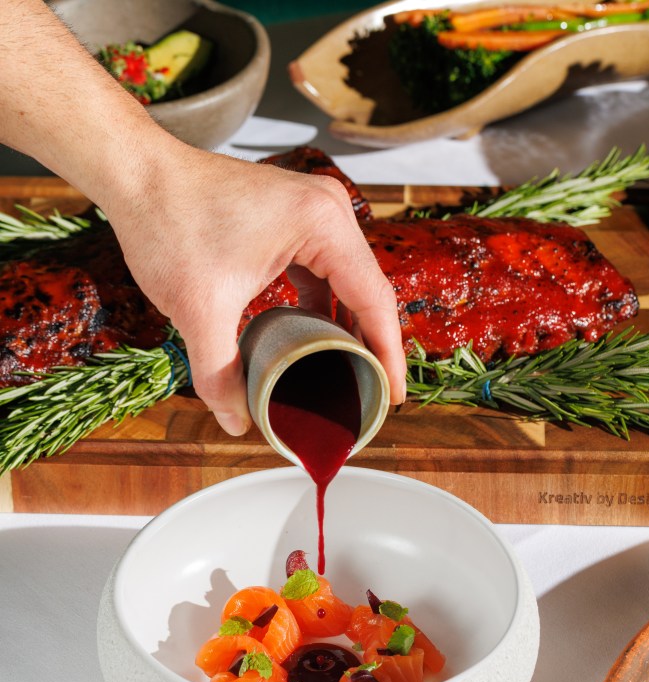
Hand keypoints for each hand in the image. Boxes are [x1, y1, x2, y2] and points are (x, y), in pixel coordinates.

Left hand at [104, 139, 405, 435]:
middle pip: (368, 291)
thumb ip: (219, 372)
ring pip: (347, 283)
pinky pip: (324, 271)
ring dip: (349, 328)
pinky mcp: (294, 217)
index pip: (373, 300)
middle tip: (374, 396)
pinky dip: (325, 307)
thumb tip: (237, 422)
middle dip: (372, 346)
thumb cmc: (168, 223)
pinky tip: (318, 341)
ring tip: (350, 375)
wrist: (137, 173)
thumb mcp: (197, 309)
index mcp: (321, 224)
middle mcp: (328, 209)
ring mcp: (313, 210)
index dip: (387, 355)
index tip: (393, 397)